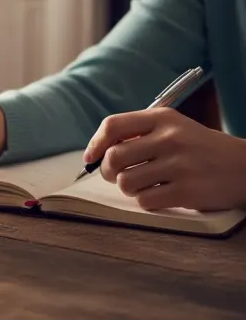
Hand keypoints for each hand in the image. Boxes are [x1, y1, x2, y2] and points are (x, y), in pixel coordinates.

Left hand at [84, 107, 245, 211]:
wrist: (245, 167)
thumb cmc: (199, 148)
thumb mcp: (173, 127)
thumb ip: (138, 133)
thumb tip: (97, 152)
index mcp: (162, 119)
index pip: (113, 126)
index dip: (95, 144)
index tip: (90, 158)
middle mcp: (170, 139)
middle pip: (114, 157)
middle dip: (108, 171)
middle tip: (116, 176)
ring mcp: (179, 165)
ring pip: (126, 182)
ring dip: (128, 188)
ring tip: (143, 185)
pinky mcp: (187, 191)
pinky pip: (145, 201)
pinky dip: (146, 201)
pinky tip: (160, 195)